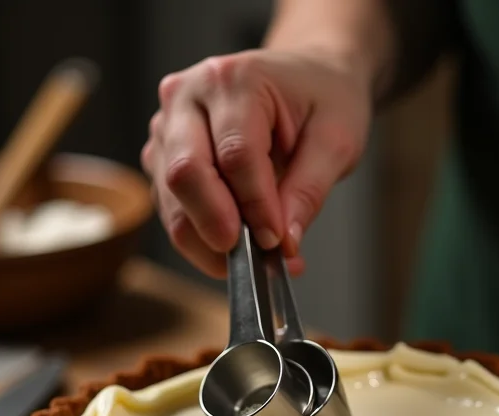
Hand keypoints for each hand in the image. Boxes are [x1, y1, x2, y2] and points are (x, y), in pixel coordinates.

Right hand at [141, 49, 372, 277]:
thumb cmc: (322, 99)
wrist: (306, 76)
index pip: (236, 156)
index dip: (257, 208)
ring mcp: (167, 127)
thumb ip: (309, 191)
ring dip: (208, 242)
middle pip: (185, 173)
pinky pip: (170, 209)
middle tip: (254, 256)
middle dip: (218, 226)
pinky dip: (200, 238)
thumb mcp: (337, 140)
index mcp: (234, 80)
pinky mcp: (161, 156)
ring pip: (170, 200)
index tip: (278, 241)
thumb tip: (284, 242)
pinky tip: (237, 244)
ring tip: (253, 257)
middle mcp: (188, 98)